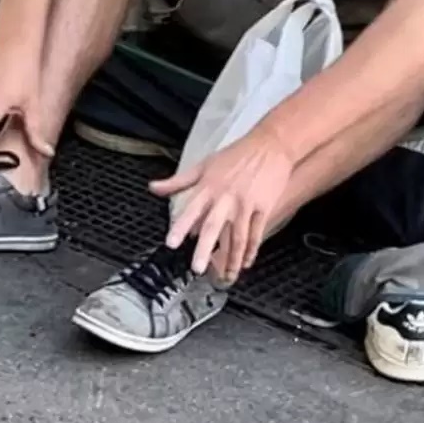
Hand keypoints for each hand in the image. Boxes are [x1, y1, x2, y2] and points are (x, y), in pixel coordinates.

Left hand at [150, 124, 295, 280]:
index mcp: (208, 187)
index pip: (191, 210)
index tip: (172, 243)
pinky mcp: (263, 207)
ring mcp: (245, 204)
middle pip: (213, 226)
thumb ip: (178, 181)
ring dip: (231, 259)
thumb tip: (153, 187)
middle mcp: (225, 197)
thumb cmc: (235, 155)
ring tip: (226, 277)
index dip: (180, 227)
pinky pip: (255, 233)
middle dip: (205, 248)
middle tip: (198, 268)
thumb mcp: (203, 165)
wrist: (270, 145)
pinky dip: (250, 250)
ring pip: (237, 236)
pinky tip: (245, 263)